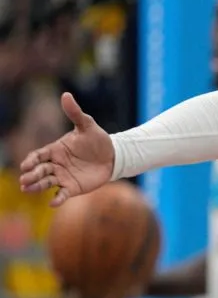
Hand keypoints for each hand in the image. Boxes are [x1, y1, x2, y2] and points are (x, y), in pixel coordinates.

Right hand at [18, 92, 113, 206]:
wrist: (113, 155)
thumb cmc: (97, 140)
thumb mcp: (87, 125)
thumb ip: (75, 113)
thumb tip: (66, 95)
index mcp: (55, 150)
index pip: (38, 155)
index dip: (31, 160)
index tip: (26, 165)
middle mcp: (55, 164)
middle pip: (39, 170)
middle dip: (31, 175)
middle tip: (24, 180)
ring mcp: (62, 177)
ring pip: (46, 182)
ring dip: (37, 186)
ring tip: (28, 189)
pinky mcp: (72, 187)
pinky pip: (62, 194)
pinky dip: (57, 198)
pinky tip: (53, 203)